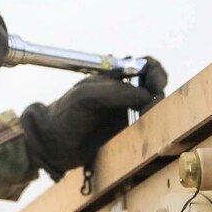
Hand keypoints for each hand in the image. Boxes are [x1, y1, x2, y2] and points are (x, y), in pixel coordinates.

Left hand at [20, 57, 166, 180]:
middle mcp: (125, 94)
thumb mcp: (86, 96)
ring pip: (156, 109)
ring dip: (156, 113)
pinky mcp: (129, 134)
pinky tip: (141, 133)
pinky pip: (149, 129)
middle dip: (158, 95)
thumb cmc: (65, 114)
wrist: (53, 145)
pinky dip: (152, 129)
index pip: (146, 66)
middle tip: (150, 107)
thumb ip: (115, 92)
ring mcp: (128, 114)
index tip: (155, 84)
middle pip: (155, 88)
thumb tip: (146, 95)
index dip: (156, 72)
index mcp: (115, 78)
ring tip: (143, 120)